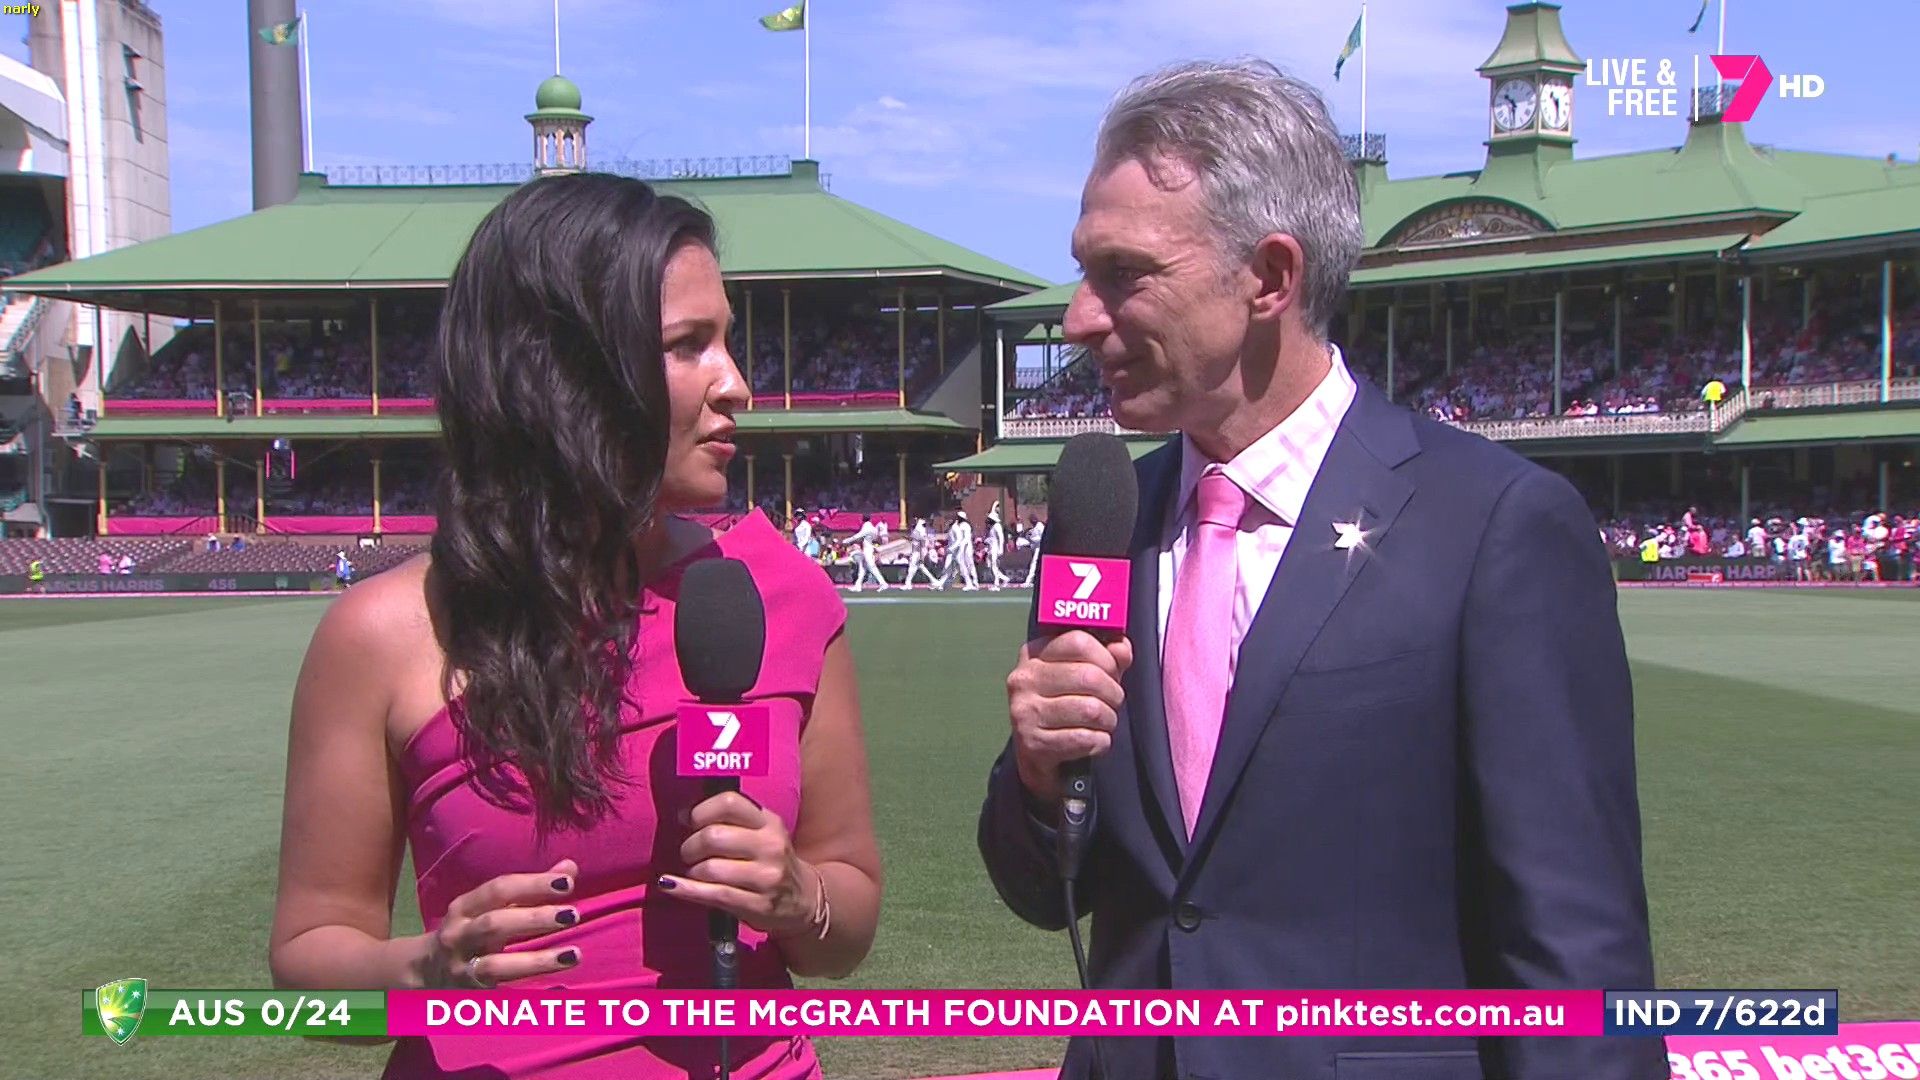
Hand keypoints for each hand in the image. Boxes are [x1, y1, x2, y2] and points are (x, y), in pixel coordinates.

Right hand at [413, 859, 582, 987]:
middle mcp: (458, 937)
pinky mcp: (469, 998)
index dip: (533, 884)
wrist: (424, 972)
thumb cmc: (470, 929)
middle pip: (494, 925)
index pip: (499, 890)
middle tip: (573, 915)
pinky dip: (526, 998)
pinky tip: (557, 992)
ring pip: (495, 967)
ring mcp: (462, 970)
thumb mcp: (490, 906)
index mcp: (464, 908)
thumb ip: (531, 888)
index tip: (568, 883)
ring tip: (572, 955)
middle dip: (535, 919)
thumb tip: (570, 867)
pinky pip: (499, 999)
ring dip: (536, 961)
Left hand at [658, 791, 815, 937]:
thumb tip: (682, 815)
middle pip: (713, 837)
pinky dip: (685, 889)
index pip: (729, 802)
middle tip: (689, 853)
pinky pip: (712, 894)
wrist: (804, 900)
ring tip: (694, 873)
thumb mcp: (762, 834)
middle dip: (690, 846)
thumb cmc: (770, 862)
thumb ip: (731, 821)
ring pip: (709, 868)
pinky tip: (672, 886)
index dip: (701, 811)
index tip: (690, 822)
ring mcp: (766, 877)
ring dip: (691, 871)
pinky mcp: (758, 905)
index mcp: (769, 822)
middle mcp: (770, 846)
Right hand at [1006, 631, 1132, 801]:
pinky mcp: (1032, 743)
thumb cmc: (1064, 706)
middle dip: (1113, 693)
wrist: (1037, 754)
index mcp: (1035, 654)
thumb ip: (1106, 657)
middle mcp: (1025, 679)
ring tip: (1104, 723)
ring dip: (1109, 720)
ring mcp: (1025, 711)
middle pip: (1089, 677)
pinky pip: (1084, 739)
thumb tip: (1122, 648)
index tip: (1113, 671)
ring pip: (1090, 710)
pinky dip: (1100, 742)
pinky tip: (1095, 741)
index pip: (1078, 641)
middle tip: (1113, 703)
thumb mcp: (1083, 674)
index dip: (1106, 657)